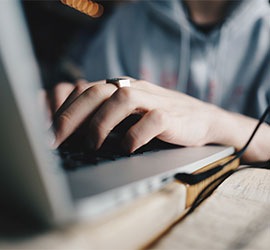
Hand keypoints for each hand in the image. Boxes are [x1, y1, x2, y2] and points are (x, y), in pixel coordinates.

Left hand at [51, 77, 269, 161]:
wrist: (201, 119)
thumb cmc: (161, 119)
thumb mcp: (131, 115)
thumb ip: (108, 116)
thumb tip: (74, 136)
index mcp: (122, 88)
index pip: (86, 92)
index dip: (64, 111)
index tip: (49, 134)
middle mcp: (135, 89)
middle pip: (97, 92)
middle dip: (72, 116)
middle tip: (57, 140)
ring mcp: (154, 100)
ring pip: (123, 99)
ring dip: (102, 123)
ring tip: (92, 144)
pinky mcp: (172, 115)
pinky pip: (152, 120)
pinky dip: (136, 134)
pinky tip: (128, 148)